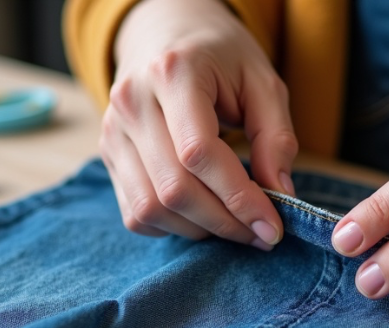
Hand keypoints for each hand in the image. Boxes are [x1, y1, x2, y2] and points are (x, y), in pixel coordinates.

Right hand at [101, 0, 297, 249]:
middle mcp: (132, 102)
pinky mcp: (108, 155)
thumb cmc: (220, 57)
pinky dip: (172, 226)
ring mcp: (112, 131)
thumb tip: (280, 195)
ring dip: (200, 230)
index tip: (271, 227)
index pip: (199, 153)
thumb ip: (275, 137)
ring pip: (151, 208)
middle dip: (224, 222)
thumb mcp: (262, 82)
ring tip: (234, 224)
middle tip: (259, 233)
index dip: (238, 198)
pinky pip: (135, 213)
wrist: (165, 33)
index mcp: (173, 73)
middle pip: (174, 189)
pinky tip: (201, 215)